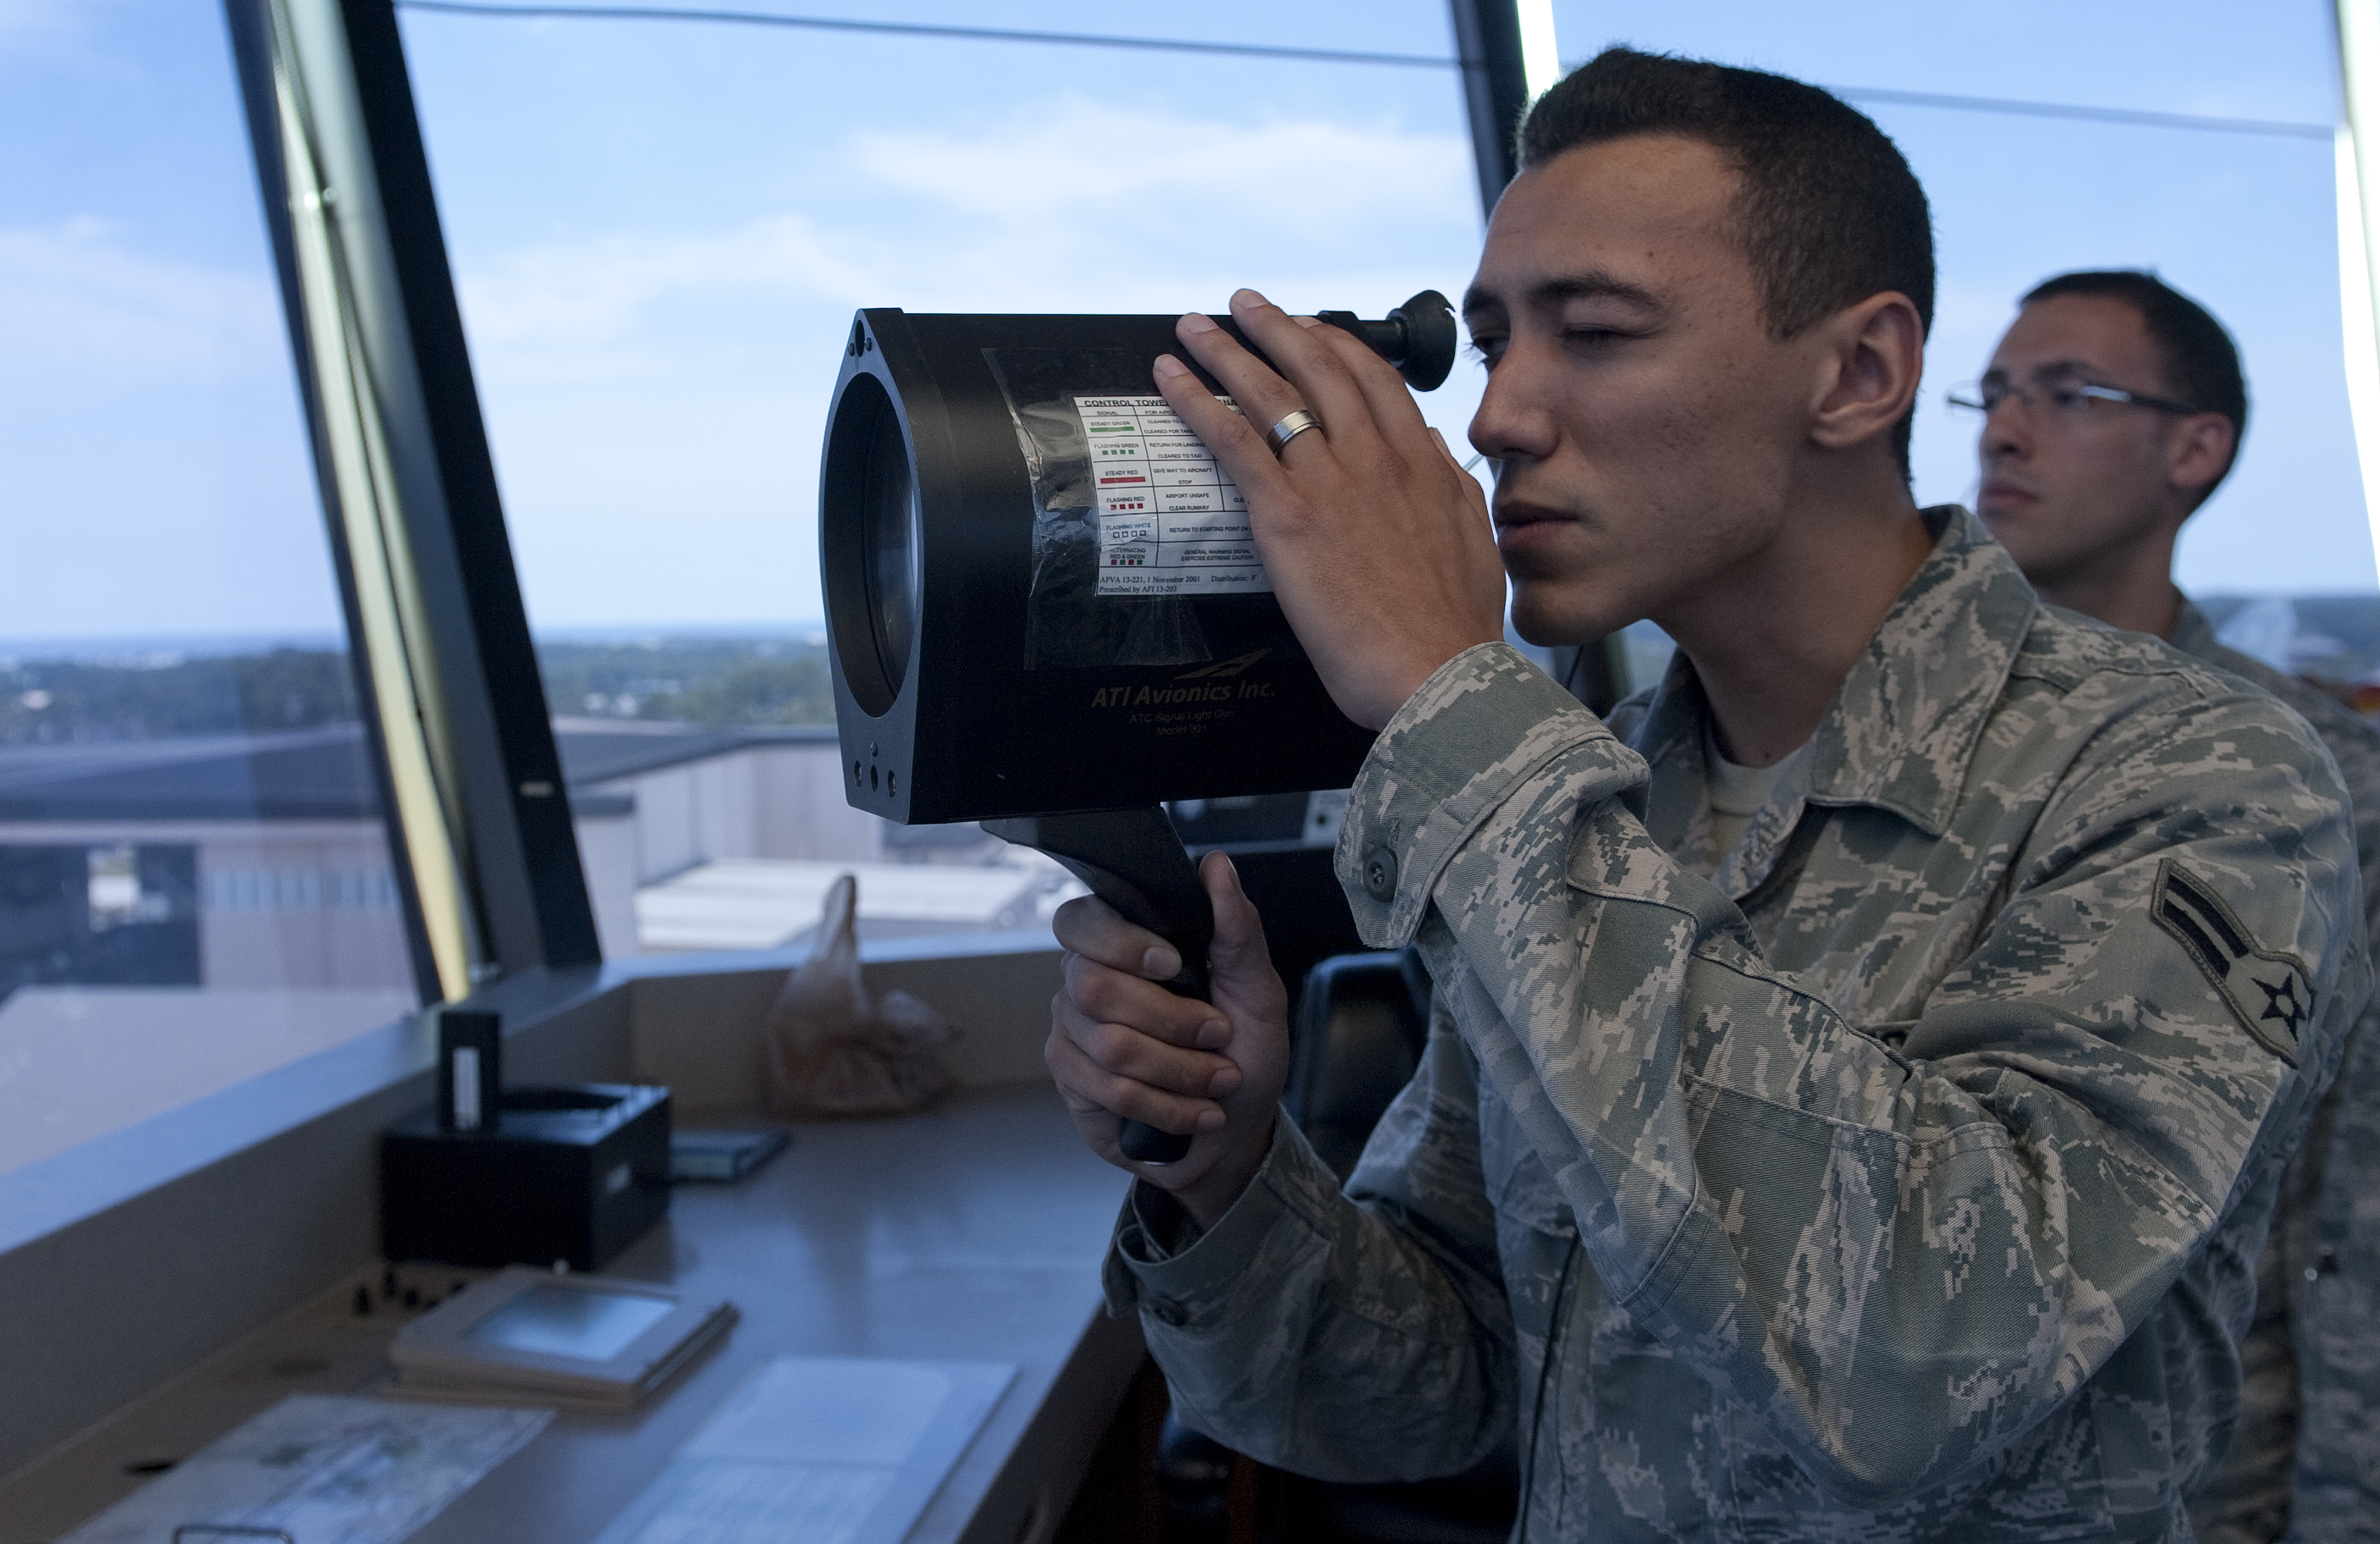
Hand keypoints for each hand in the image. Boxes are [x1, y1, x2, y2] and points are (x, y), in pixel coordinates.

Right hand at [1046, 851, 1288, 1226]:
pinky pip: (1111, 1091)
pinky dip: (1169, 1105)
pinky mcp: (1074, 1082)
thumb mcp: (1257, 989)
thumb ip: (1236, 928)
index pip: (1081, 920)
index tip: (1172, 964)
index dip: (1120, 942)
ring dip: (1181, 1070)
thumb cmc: (1243, 1049)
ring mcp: (1072, 1032)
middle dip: (1172, 1020)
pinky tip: (1198, 1111)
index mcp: (1124, 943)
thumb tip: (1217, 867)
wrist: (1236, 1127)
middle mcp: (1086, 980)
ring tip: (1219, 1079)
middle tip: (1219, 1035)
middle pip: (1093, 987)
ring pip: (1109, 1046)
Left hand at [1152, 289, 1507, 729]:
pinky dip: (1195, 402)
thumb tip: (1433, 444)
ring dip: (1224, 351)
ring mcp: (1329, 481)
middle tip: (1242, 306)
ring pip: (1269, 392)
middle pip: (1317, 367)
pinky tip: (1170, 380)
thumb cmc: (1452, 628)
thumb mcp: (1472, 540)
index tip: (1310, 326)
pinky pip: (1232, 441)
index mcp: (1419, 463)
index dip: (1335, 343)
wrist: (1438, 674)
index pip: (1373, 379)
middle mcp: (1375, 457)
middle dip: (1274, 327)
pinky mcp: (1287, 516)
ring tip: (1193, 328)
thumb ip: (1449, 485)